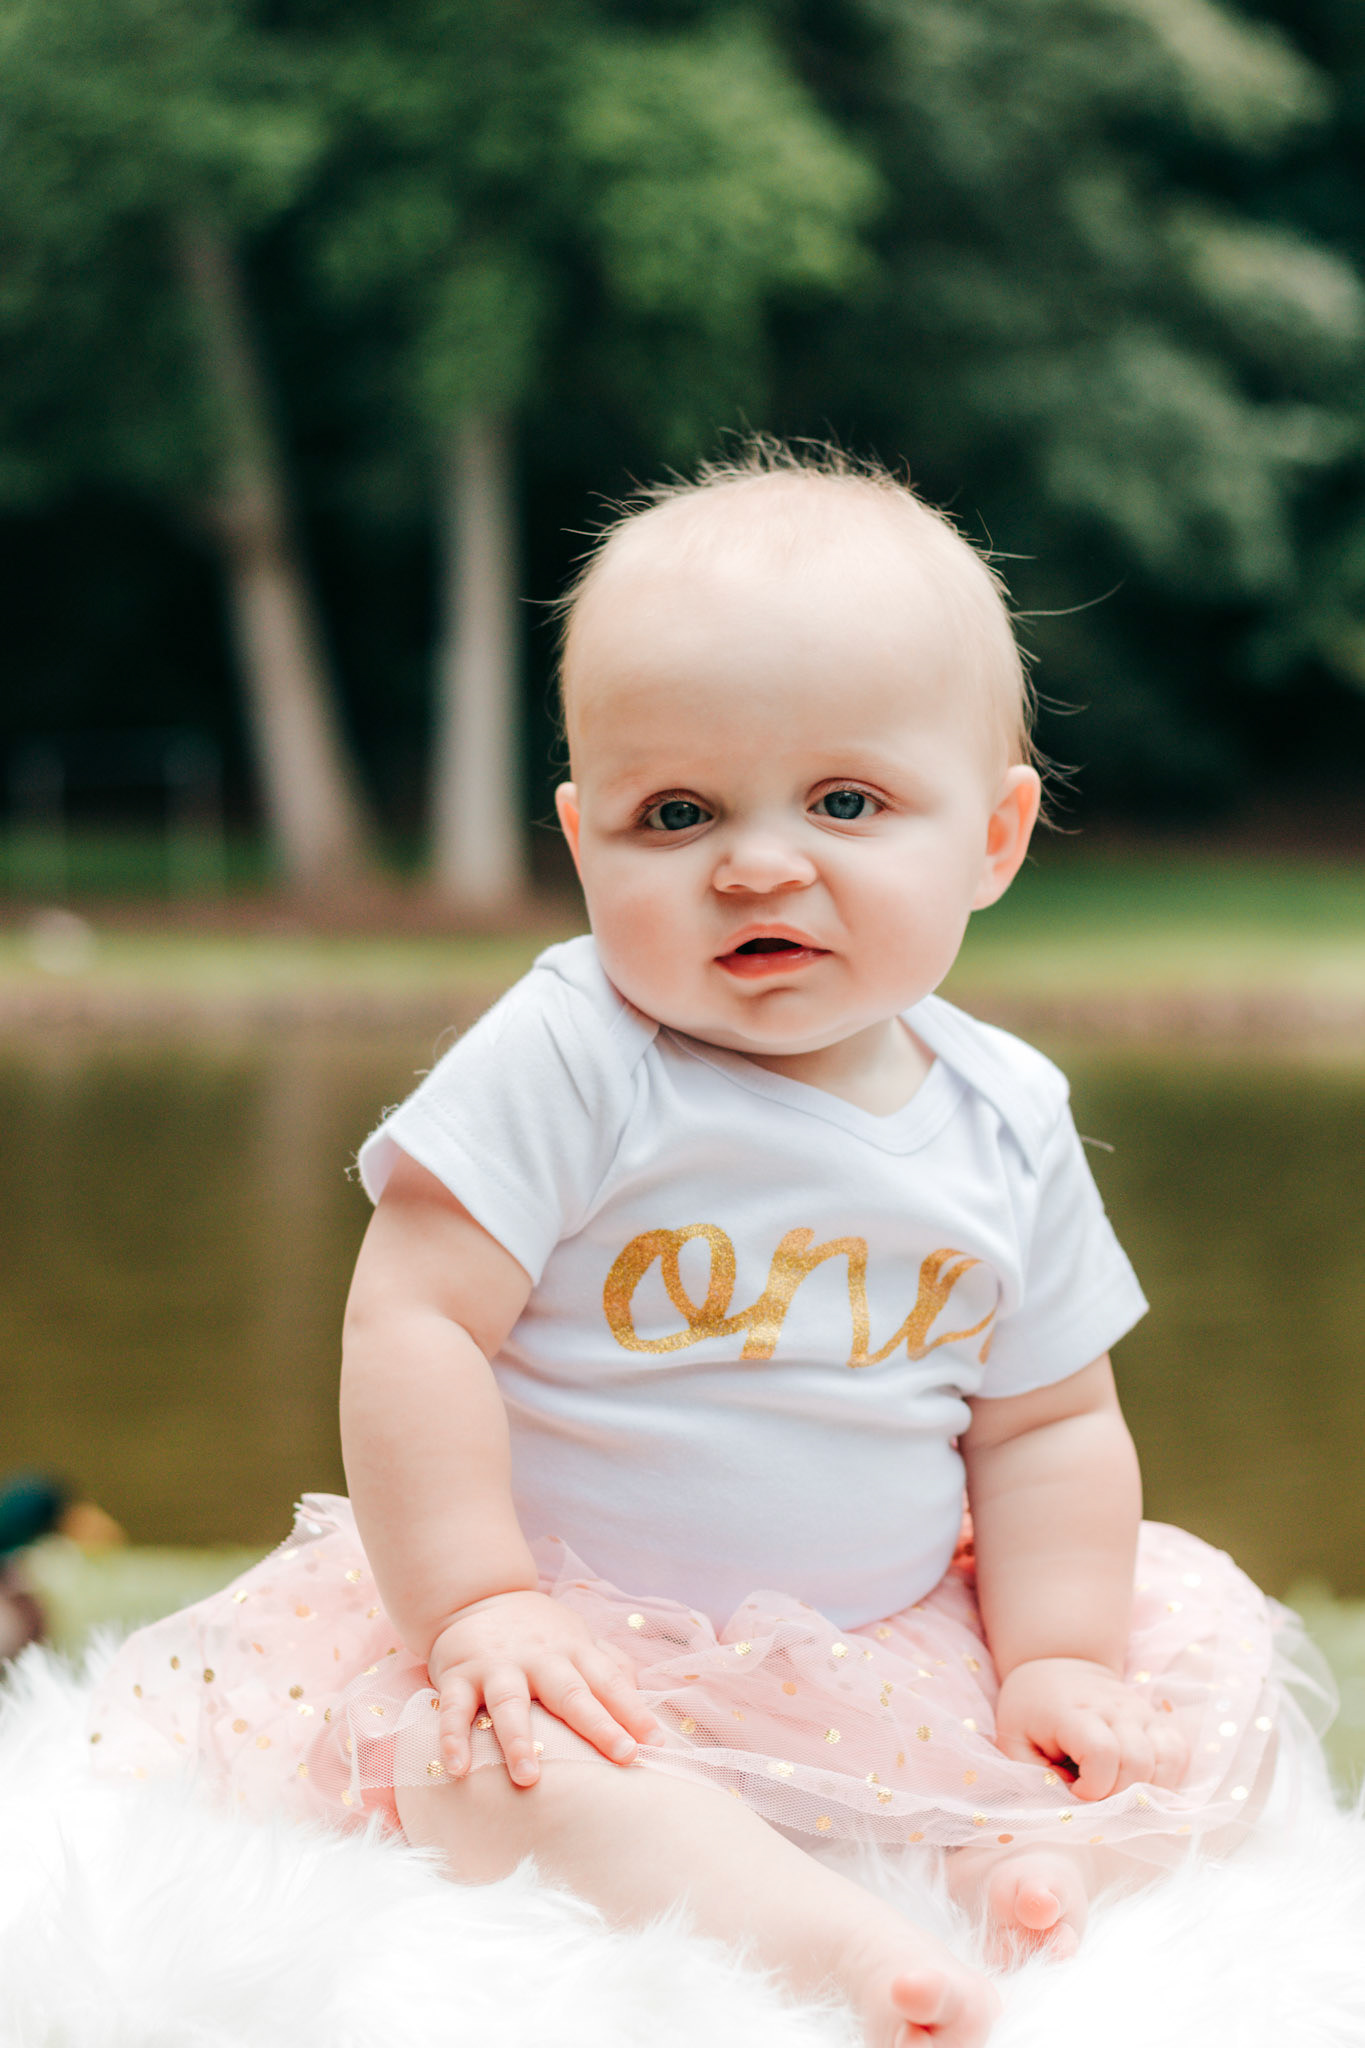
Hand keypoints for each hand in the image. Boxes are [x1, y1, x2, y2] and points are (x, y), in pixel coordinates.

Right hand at [427, 1589, 658, 1786]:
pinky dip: (452, 1738)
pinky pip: (453, 1710)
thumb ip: (611, 1666)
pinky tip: (458, 1769)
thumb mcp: (579, 1638)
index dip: (634, 1711)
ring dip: (518, 1741)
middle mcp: (539, 1658)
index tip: (655, 1743)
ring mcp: (497, 1667)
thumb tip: (644, 1700)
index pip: (610, 1682)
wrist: (474, 1596)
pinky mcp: (458, 1676)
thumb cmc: (538, 1631)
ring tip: (528, 1778)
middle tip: (624, 1757)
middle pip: (571, 1693)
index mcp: (573, 1650)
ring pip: (510, 1704)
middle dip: (599, 1725)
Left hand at [994, 1657, 1188, 1800]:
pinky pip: (1179, 1752)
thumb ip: (1034, 1776)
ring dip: (1146, 1788)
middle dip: (1118, 1795)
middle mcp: (1115, 1709)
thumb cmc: (1030, 1708)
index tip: (1075, 1792)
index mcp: (1074, 1712)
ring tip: (1117, 1791)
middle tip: (1096, 1796)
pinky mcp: (1156, 1719)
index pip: (1102, 1753)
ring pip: (1165, 1759)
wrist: (1058, 1663)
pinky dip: (1168, 1776)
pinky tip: (1142, 1783)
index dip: (1093, 1787)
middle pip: (1137, 1762)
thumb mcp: (1014, 1740)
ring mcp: (1140, 1712)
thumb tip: (1069, 1806)